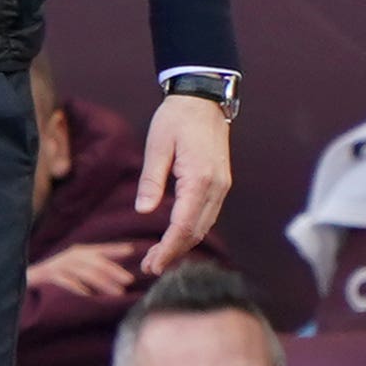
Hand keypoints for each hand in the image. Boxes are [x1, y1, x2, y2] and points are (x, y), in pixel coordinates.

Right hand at [25, 239, 144, 303]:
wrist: (25, 279)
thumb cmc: (56, 276)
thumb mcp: (77, 269)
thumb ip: (95, 269)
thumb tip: (121, 278)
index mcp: (79, 252)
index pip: (102, 249)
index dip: (116, 249)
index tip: (132, 250)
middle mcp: (70, 256)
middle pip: (96, 262)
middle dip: (113, 271)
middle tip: (128, 281)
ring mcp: (59, 265)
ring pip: (84, 272)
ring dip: (102, 283)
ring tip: (116, 293)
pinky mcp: (48, 276)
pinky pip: (66, 282)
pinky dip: (78, 288)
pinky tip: (89, 296)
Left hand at [134, 98, 230, 272]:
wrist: (203, 98)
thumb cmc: (176, 118)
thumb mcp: (157, 145)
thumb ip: (151, 179)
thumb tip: (143, 210)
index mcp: (200, 178)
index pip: (184, 225)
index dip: (168, 248)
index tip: (152, 265)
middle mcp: (216, 187)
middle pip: (196, 231)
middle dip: (173, 252)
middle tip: (148, 267)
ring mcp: (222, 186)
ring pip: (204, 226)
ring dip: (182, 244)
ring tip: (157, 257)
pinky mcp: (220, 183)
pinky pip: (207, 215)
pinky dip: (191, 231)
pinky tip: (175, 237)